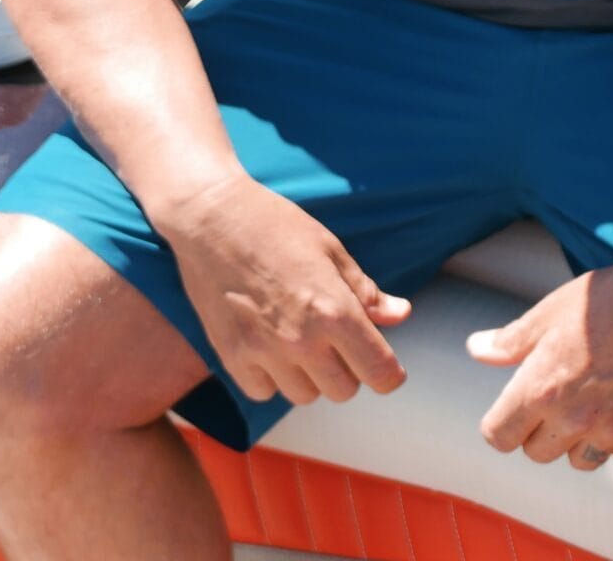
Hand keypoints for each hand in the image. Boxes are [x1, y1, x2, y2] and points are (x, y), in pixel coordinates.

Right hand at [160, 173, 409, 405]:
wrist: (211, 217)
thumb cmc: (275, 224)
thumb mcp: (329, 249)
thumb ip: (365, 291)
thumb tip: (401, 314)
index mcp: (334, 310)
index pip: (379, 372)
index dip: (389, 374)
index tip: (386, 366)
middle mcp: (301, 340)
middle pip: (344, 391)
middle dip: (347, 368)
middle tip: (334, 336)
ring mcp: (264, 352)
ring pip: (305, 395)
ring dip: (309, 375)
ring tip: (298, 335)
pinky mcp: (232, 357)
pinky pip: (264, 392)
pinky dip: (271, 376)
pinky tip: (268, 344)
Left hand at [467, 260, 612, 469]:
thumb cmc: (602, 301)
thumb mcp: (546, 314)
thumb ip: (508, 342)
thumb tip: (476, 349)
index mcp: (540, 390)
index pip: (499, 436)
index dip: (498, 423)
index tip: (506, 411)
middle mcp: (573, 419)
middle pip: (536, 453)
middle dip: (535, 430)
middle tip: (551, 398)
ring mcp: (611, 430)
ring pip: (577, 460)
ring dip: (575, 441)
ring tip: (586, 403)